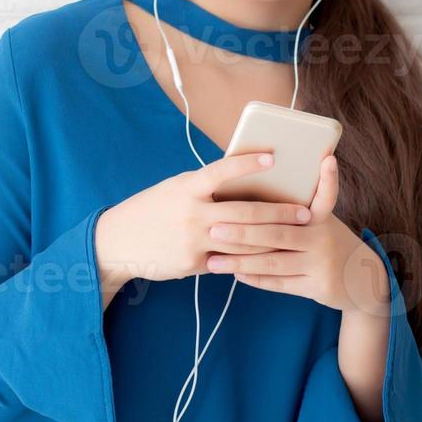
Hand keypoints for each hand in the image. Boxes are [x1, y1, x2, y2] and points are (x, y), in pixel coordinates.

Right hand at [95, 151, 313, 288]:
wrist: (117, 243)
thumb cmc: (150, 210)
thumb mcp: (173, 190)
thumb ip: (203, 188)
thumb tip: (238, 182)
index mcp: (186, 188)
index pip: (221, 171)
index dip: (247, 164)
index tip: (273, 157)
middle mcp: (191, 213)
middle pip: (245, 212)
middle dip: (279, 212)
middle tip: (304, 212)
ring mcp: (193, 240)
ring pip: (243, 241)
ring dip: (272, 238)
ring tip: (296, 234)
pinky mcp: (193, 264)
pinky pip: (228, 261)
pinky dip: (249, 258)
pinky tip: (269, 257)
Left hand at [202, 154, 391, 316]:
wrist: (364, 280)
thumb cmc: (325, 243)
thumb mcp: (320, 224)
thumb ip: (293, 212)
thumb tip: (248, 191)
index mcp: (322, 218)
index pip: (327, 196)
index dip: (329, 179)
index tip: (327, 159)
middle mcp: (323, 239)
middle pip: (278, 234)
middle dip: (243, 232)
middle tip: (214, 230)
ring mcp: (321, 265)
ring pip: (274, 262)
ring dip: (240, 262)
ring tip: (213, 262)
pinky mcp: (318, 287)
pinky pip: (280, 283)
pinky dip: (256, 279)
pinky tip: (236, 274)